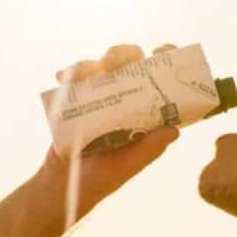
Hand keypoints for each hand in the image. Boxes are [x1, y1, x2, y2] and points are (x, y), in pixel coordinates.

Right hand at [37, 43, 179, 211]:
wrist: (61, 187)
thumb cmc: (101, 178)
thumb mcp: (127, 165)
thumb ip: (149, 149)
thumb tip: (175, 130)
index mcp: (145, 113)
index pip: (162, 80)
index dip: (166, 60)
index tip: (162, 50)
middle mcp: (126, 101)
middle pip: (131, 64)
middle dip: (125, 54)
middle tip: (113, 62)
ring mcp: (100, 98)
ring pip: (102, 66)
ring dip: (95, 62)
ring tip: (87, 72)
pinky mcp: (76, 100)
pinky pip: (74, 78)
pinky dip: (70, 73)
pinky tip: (64, 77)